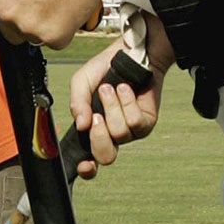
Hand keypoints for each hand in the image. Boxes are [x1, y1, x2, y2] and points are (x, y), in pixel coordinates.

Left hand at [0, 0, 105, 46]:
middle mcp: (8, 13)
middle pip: (7, 33)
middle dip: (20, 24)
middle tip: (38, 5)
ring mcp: (30, 28)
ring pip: (31, 38)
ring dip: (40, 27)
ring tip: (56, 2)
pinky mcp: (53, 38)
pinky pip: (53, 41)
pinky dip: (61, 31)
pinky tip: (68, 10)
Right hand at [67, 38, 165, 178]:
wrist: (131, 53)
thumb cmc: (106, 68)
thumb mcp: (82, 82)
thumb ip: (77, 103)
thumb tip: (81, 125)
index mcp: (93, 130)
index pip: (89, 159)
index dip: (86, 169)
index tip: (84, 165)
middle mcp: (112, 135)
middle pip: (106, 156)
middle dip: (99, 136)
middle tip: (96, 115)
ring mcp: (131, 131)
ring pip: (119, 133)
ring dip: (112, 108)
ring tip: (111, 89)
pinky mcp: (146, 123)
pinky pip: (134, 121)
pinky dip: (126, 102)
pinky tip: (125, 89)